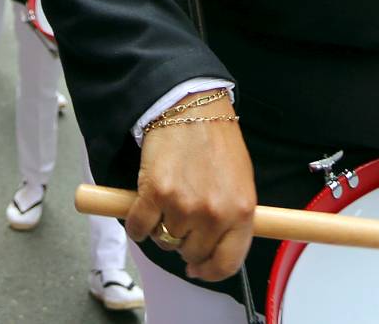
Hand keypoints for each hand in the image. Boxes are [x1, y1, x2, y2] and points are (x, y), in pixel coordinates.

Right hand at [128, 91, 255, 280]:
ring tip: (167, 199)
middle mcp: (214, 213)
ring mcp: (184, 205)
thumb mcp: (241, 183)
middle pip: (191, 253)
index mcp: (242, 212)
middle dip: (183, 241)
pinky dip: (136, 222)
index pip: (227, 264)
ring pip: (164, 239)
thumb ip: (232, 219)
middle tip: (181, 218)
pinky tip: (142, 205)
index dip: (208, 271)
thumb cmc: (216, 142)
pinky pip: (139, 228)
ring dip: (161, 226)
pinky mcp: (155, 193)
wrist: (190, 107)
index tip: (198, 268)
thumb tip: (213, 253)